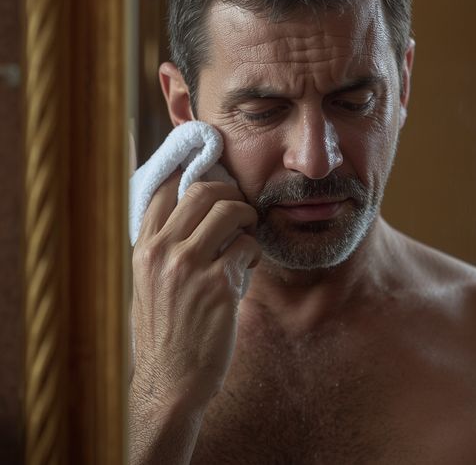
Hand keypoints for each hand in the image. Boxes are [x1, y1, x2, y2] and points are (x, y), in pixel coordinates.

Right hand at [129, 172, 258, 463]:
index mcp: (142, 249)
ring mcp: (190, 266)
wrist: (172, 381)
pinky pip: (248, 246)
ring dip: (248, 221)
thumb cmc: (168, 332)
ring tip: (245, 242)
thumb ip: (166, 247)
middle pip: (203, 190)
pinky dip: (253, 254)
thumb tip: (198, 209)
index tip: (214, 177)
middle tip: (241, 211)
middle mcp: (161, 252)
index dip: (192, 174)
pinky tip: (245, 272)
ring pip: (231, 212)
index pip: (164, 188)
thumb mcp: (150, 283)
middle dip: (231, 195)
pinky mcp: (219, 284)